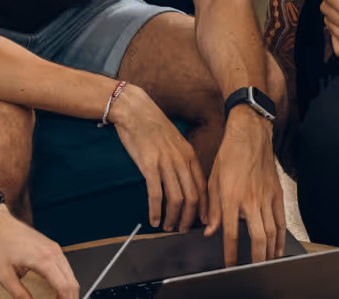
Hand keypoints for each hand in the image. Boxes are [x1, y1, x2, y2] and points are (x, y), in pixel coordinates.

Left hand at [0, 202, 78, 298]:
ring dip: (69, 289)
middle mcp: (53, 251)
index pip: (64, 286)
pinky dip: (66, 279)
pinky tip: (58, 288)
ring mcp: (54, 247)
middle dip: (70, 297)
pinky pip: (66, 265)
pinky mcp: (51, 245)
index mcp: (43, 259)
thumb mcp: (4, 275)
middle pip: (72, 281)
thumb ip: (19, 294)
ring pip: (71, 273)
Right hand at [110, 85, 206, 232]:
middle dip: (188, 218)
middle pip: (192, 197)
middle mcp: (181, 160)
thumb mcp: (174, 140)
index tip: (202, 221)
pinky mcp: (149, 165)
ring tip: (167, 227)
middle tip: (182, 229)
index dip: (204, 208)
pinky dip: (156, 210)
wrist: (134, 109)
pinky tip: (153, 219)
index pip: (202, 187)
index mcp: (189, 154)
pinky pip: (156, 194)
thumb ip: (180, 159)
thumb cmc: (151, 124)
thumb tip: (182, 179)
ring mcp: (166, 163)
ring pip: (176, 199)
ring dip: (173, 218)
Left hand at [205, 106, 284, 266]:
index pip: (230, 232)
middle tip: (254, 270)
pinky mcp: (277, 193)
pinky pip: (281, 220)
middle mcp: (250, 199)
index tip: (230, 265)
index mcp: (231, 196)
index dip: (231, 253)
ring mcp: (266, 196)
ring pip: (272, 232)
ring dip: (270, 251)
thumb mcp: (213, 179)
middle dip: (256, 258)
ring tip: (266, 263)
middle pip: (257, 237)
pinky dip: (281, 237)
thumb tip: (210, 230)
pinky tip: (278, 247)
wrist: (249, 134)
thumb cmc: (229, 154)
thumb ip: (212, 207)